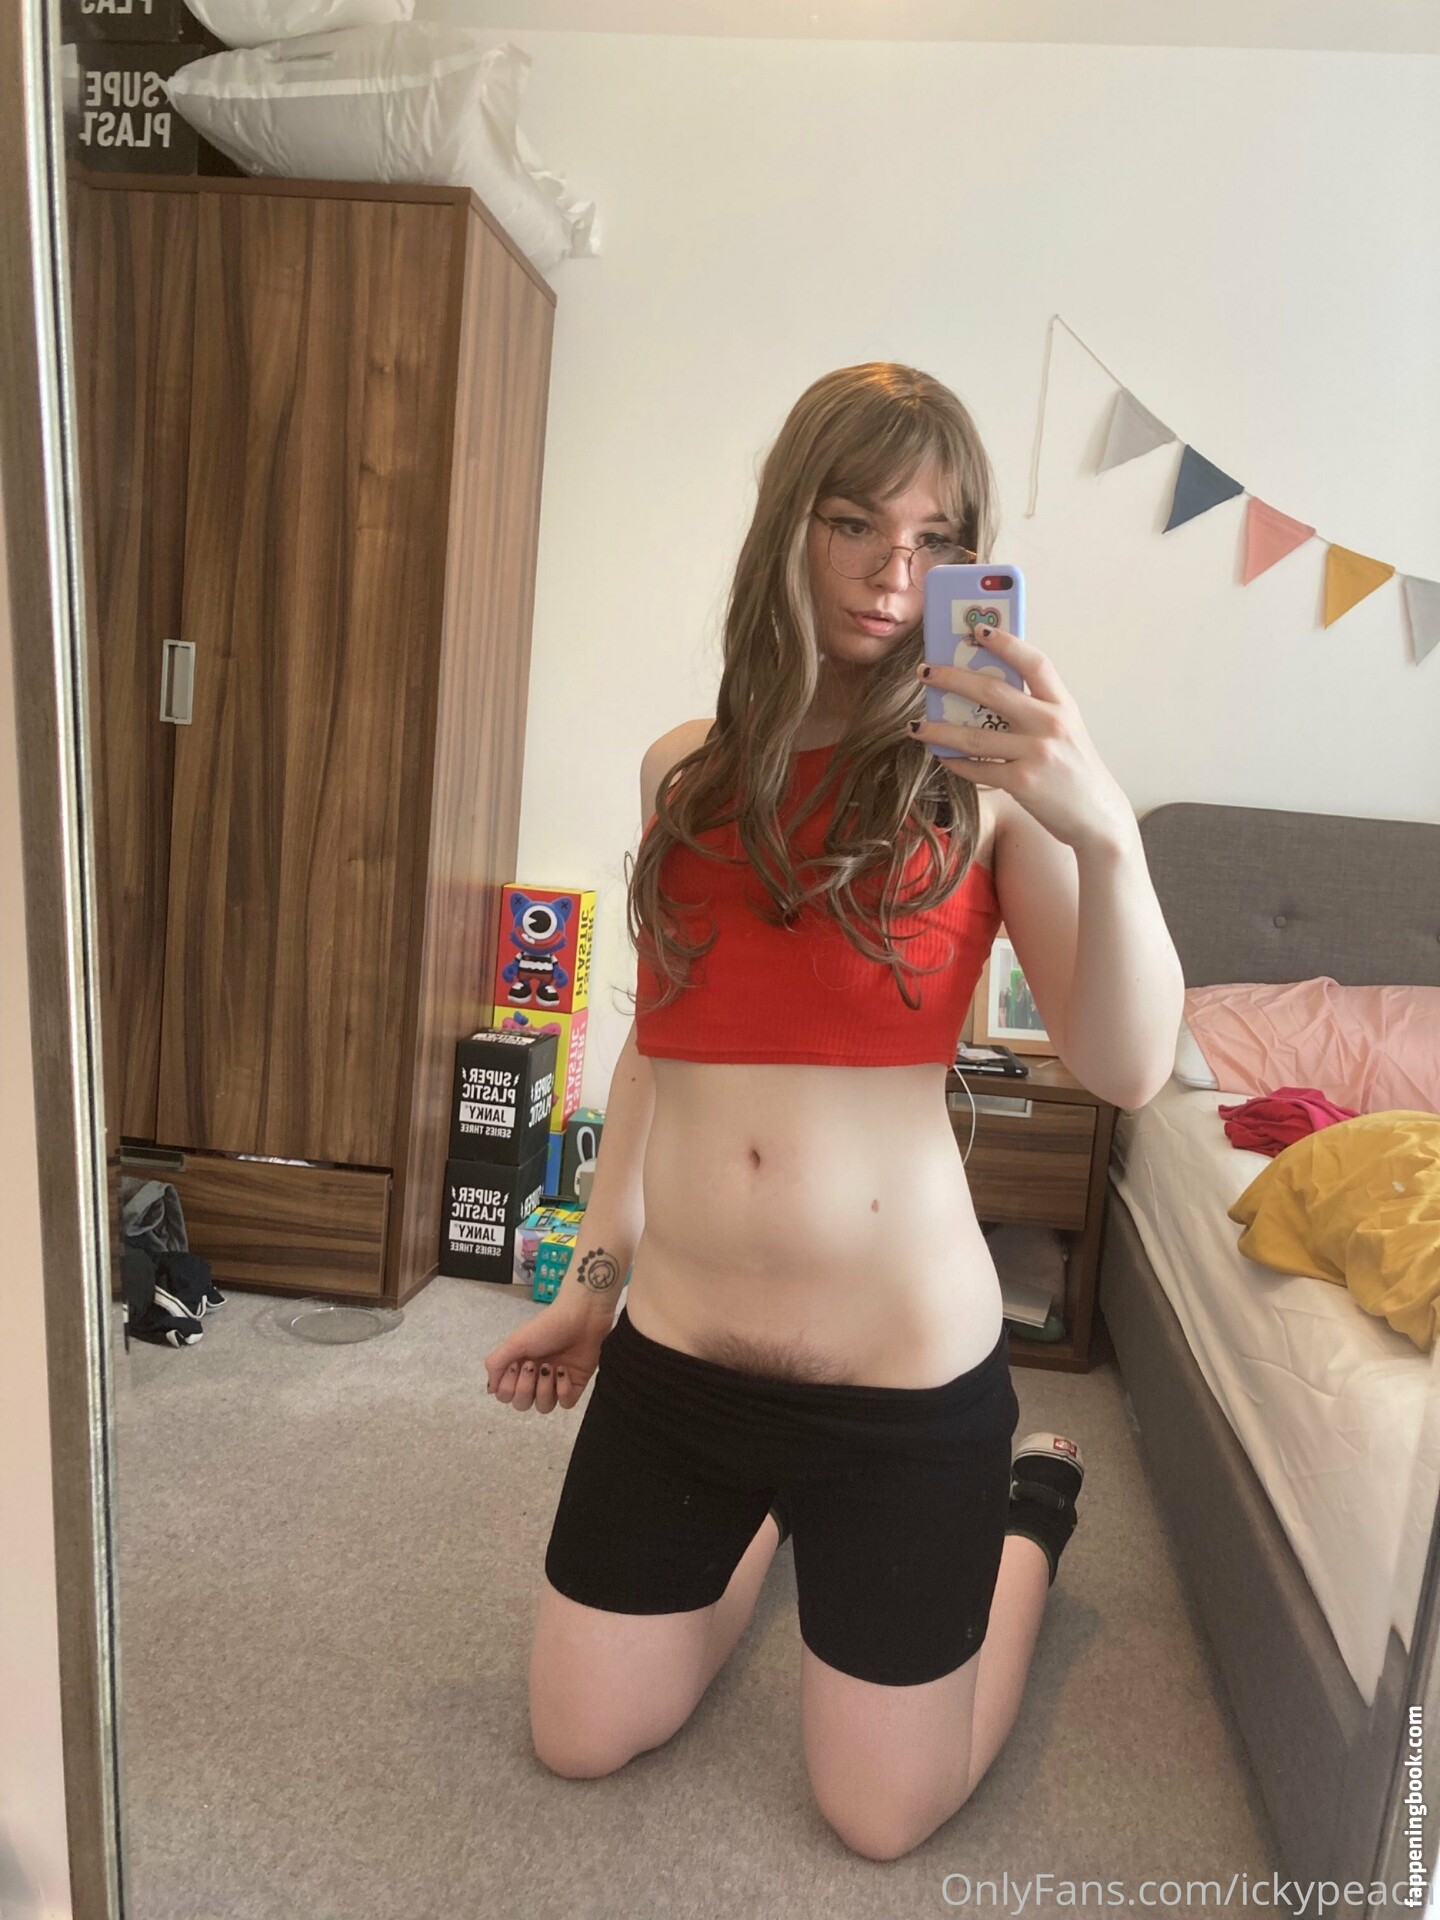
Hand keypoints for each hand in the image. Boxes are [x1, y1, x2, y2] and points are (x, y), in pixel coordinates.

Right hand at [484, 1300, 608, 1413]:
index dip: (508, 1387)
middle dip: (525, 1387)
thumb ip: (495, 1364)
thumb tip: (490, 1389)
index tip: (516, 1365)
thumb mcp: (515, 1341)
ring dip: (544, 1389)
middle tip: (533, 1365)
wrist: (581, 1317)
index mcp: (518, 1368)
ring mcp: (555, 1384)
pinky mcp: (575, 1386)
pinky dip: (563, 1390)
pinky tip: (564, 1371)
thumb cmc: (546, 1327)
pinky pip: (565, 1403)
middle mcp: (535, 1379)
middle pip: (521, 1404)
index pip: (504, 1396)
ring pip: (543, 1407)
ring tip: (551, 1367)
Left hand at [910, 626, 1136, 855]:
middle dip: (952, 679)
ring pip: (974, 736)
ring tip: (915, 726)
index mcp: (1062, 705)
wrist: (1098, 818)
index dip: (1006, 642)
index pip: (1034, 662)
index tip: (976, 629)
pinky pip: (978, 769)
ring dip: (939, 730)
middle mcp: (1051, 725)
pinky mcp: (1023, 782)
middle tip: (925, 672)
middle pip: (993, 692)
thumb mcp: (1065, 731)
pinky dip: (956, 763)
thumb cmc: (1074, 771)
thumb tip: (984, 690)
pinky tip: (942, 757)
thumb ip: (1036, 710)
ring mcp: (1037, 754)